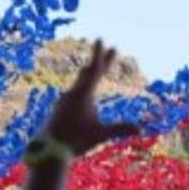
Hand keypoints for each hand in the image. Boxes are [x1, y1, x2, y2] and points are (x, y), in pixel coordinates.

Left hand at [42, 41, 140, 156]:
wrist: (48, 150)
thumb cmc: (75, 141)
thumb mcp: (100, 135)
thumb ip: (119, 129)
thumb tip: (140, 129)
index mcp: (83, 94)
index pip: (95, 70)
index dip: (100, 55)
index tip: (101, 39)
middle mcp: (72, 93)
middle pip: (88, 73)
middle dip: (101, 61)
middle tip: (109, 48)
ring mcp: (64, 101)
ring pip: (80, 83)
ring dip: (90, 75)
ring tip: (96, 68)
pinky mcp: (59, 109)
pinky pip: (73, 94)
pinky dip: (82, 89)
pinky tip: (82, 94)